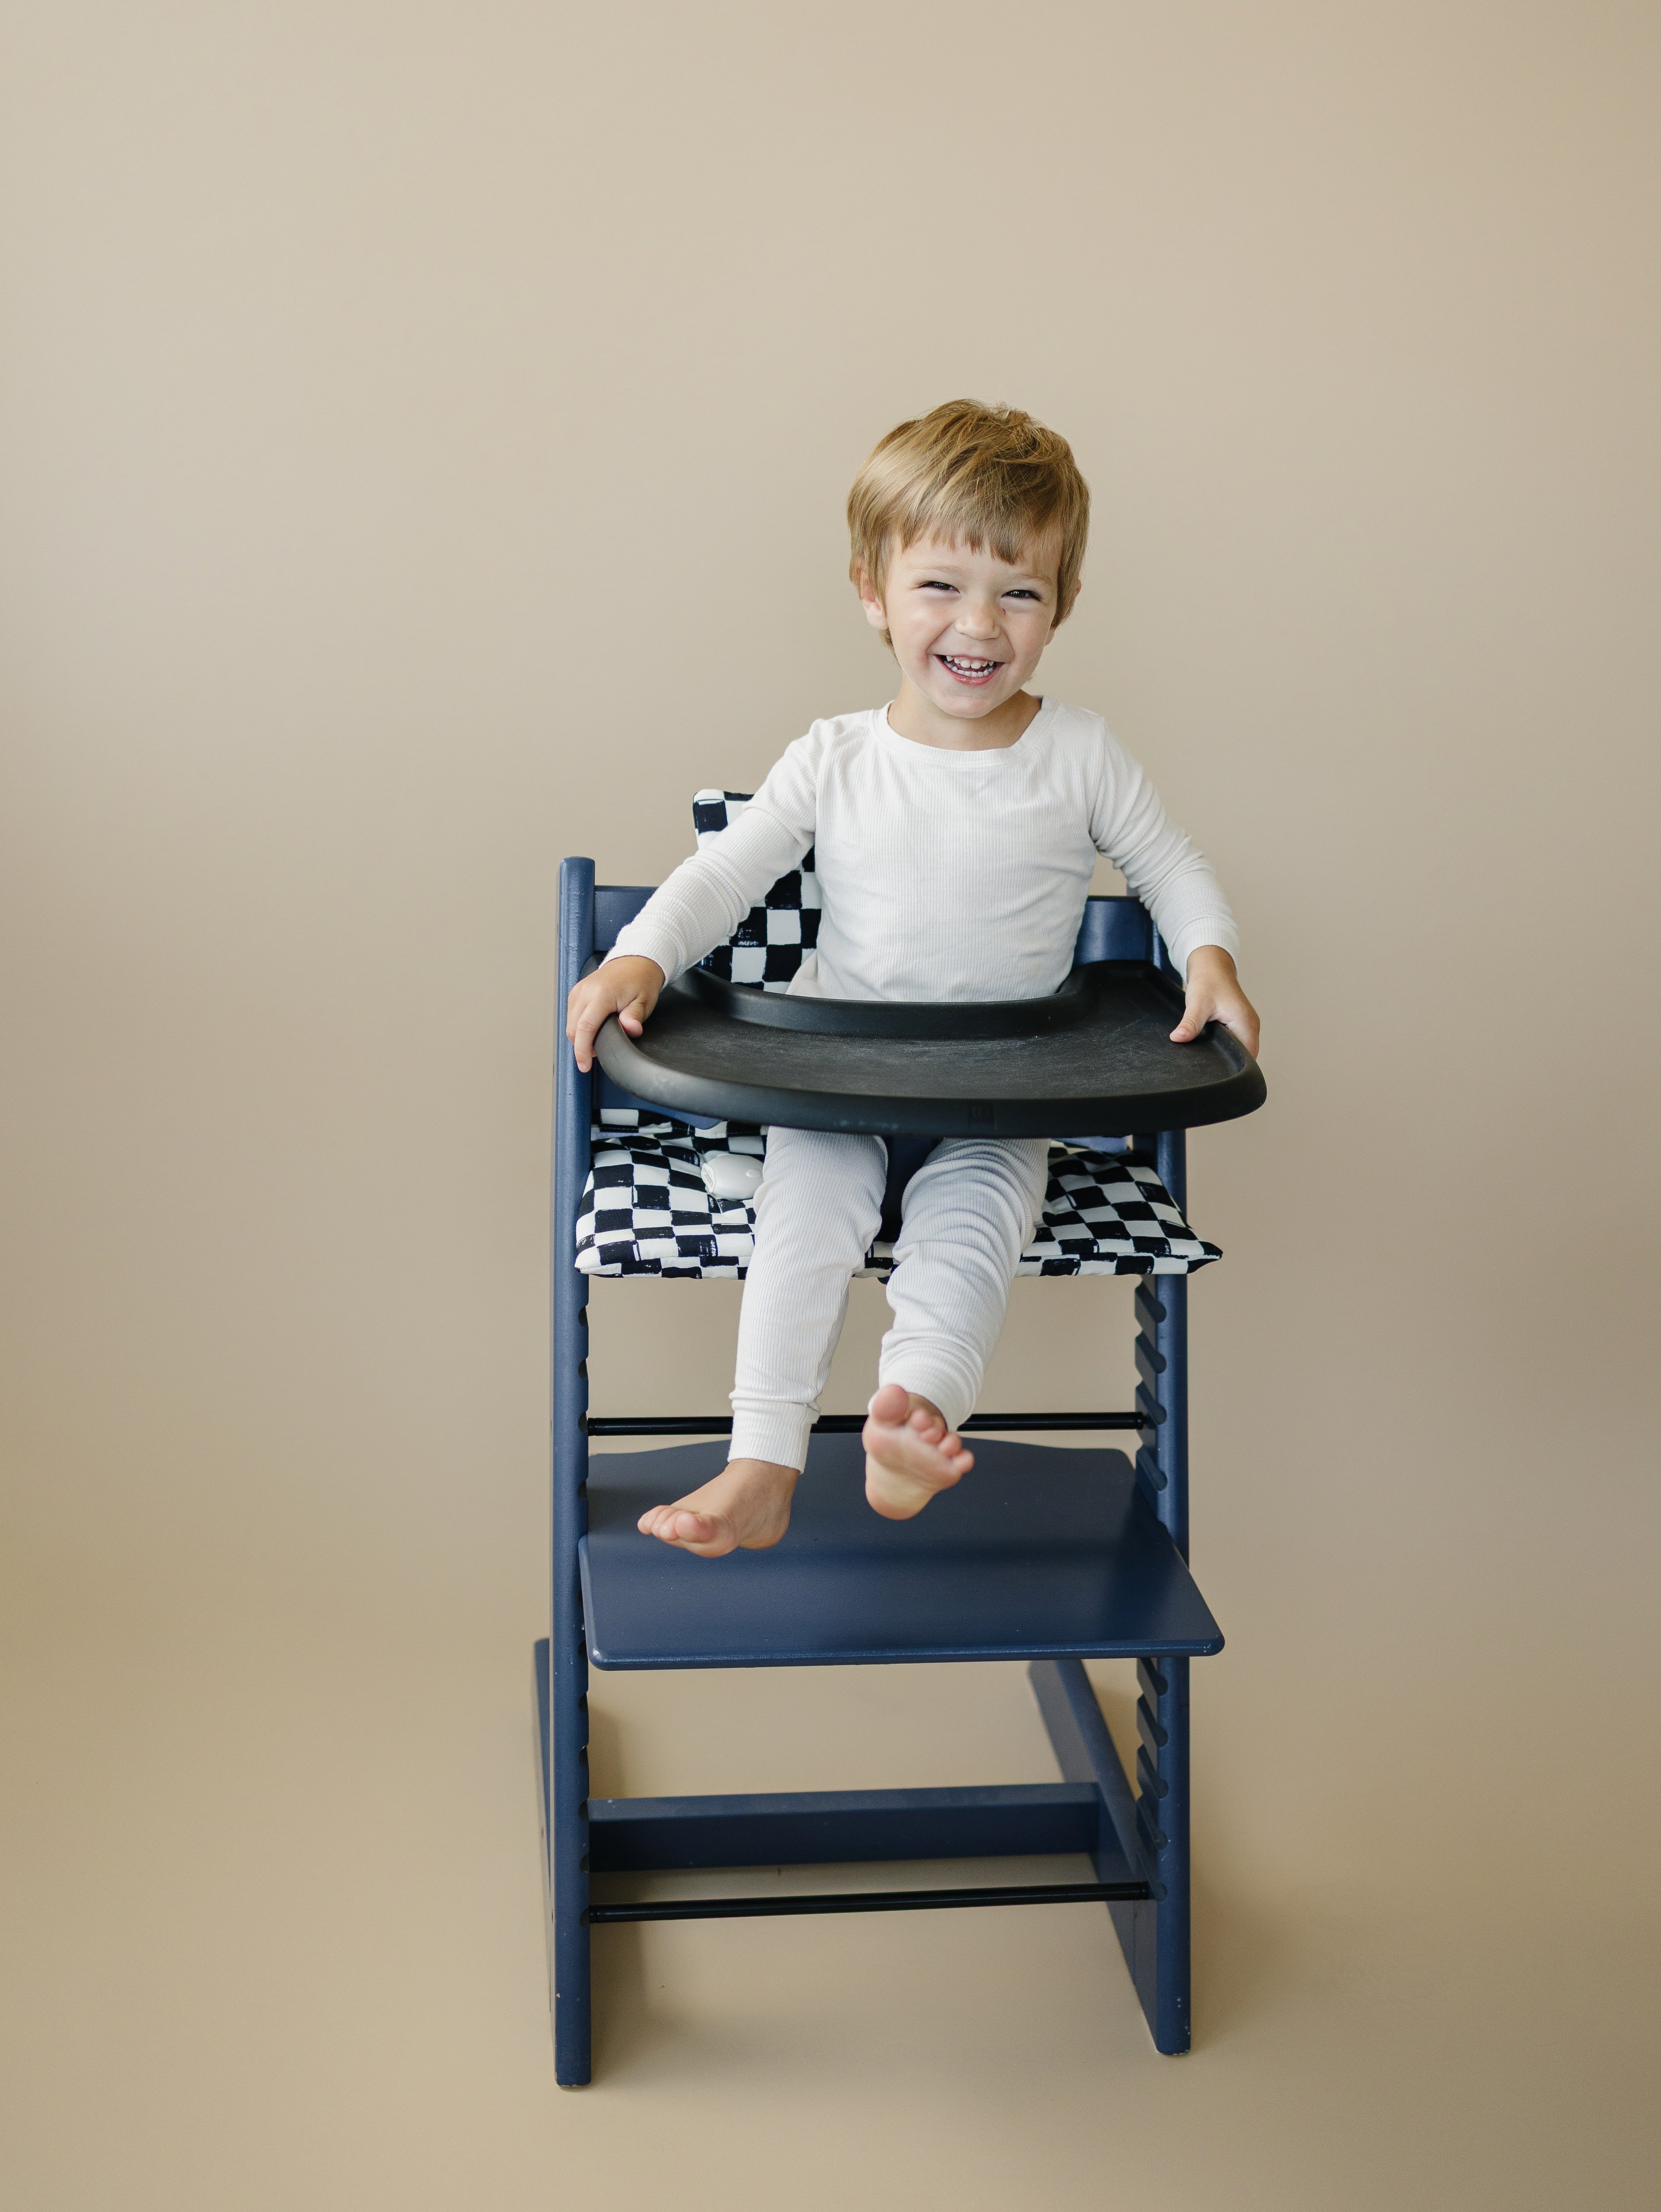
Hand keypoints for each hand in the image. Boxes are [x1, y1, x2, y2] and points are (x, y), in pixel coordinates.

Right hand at [566, 956, 664, 1072]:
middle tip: (600, 1053)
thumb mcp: (644, 1001)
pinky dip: (579, 1027)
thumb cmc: (641, 981)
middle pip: (573, 1029)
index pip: (585, 1028)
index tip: (585, 1066)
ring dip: (580, 1037)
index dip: (582, 1051)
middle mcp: (585, 991)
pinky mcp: (576, 992)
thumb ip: (635, 1016)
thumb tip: (631, 1030)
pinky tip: (593, 1029)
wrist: (635, 960)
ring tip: (599, 1040)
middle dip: (582, 1047)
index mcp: (601, 994)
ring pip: (570, 1024)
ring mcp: (578, 990)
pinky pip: (572, 1016)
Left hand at [1171, 946, 1259, 1056]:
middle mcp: (1250, 1027)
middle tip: (1206, 1067)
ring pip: (1239, 1050)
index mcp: (1245, 1023)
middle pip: (1244, 1056)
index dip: (1232, 1067)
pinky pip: (1235, 1042)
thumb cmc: (1208, 981)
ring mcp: (1246, 1026)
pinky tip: (1209, 1047)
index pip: (1246, 1058)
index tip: (1213, 1070)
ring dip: (1225, 1054)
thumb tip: (1178, 1038)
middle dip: (1227, 1063)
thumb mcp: (1197, 1003)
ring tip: (1207, 1059)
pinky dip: (1224, 1046)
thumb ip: (1190, 1023)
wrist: (1211, 966)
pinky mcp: (1238, 1025)